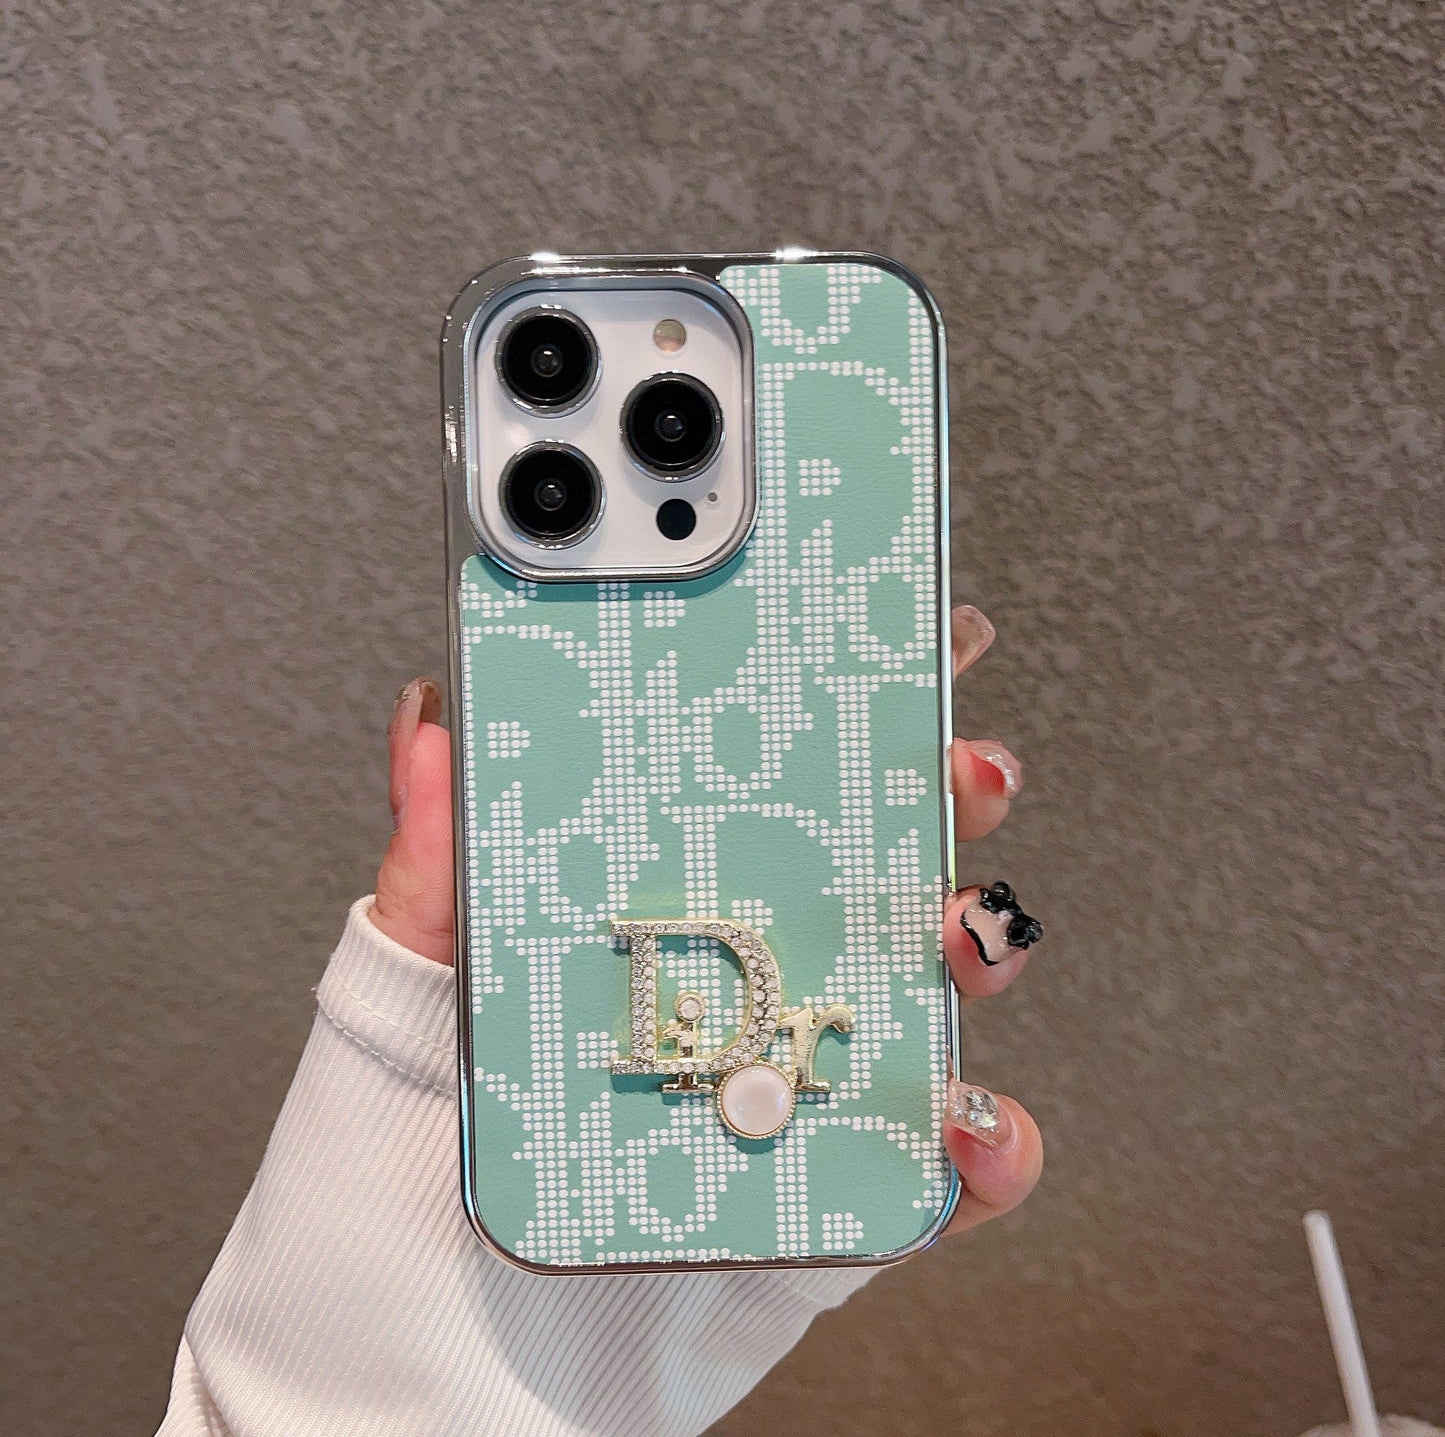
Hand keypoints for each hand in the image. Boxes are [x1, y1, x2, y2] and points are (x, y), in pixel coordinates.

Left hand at [370, 610, 1042, 1239]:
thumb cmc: (403, 1184)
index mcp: (658, 917)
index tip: (884, 637)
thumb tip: (430, 721)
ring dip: (979, 947)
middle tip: (959, 764)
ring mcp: (795, 1084)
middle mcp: (741, 985)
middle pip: (873, 866)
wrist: (432, 1376)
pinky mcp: (832, 1195)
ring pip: (928, 994)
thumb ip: (429, 870)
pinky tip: (964, 1121)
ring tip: (959, 935)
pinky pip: (942, 1166)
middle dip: (940, 795)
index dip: (835, 709)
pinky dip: (988, 1144)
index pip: (759, 791)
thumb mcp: (401, 1005)